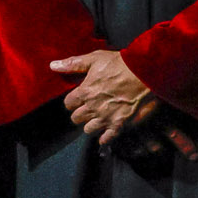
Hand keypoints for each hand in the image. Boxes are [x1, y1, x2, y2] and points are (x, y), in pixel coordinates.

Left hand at [51, 51, 192, 156]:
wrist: (144, 73)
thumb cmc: (119, 64)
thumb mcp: (94, 59)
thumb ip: (73, 64)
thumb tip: (53, 66)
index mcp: (84, 92)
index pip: (68, 104)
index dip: (72, 102)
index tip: (78, 99)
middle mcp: (92, 107)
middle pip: (76, 118)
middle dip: (80, 113)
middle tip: (87, 109)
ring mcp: (106, 117)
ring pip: (89, 129)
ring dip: (91, 125)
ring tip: (96, 119)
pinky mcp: (120, 123)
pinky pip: (107, 137)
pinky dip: (105, 137)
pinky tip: (105, 135)